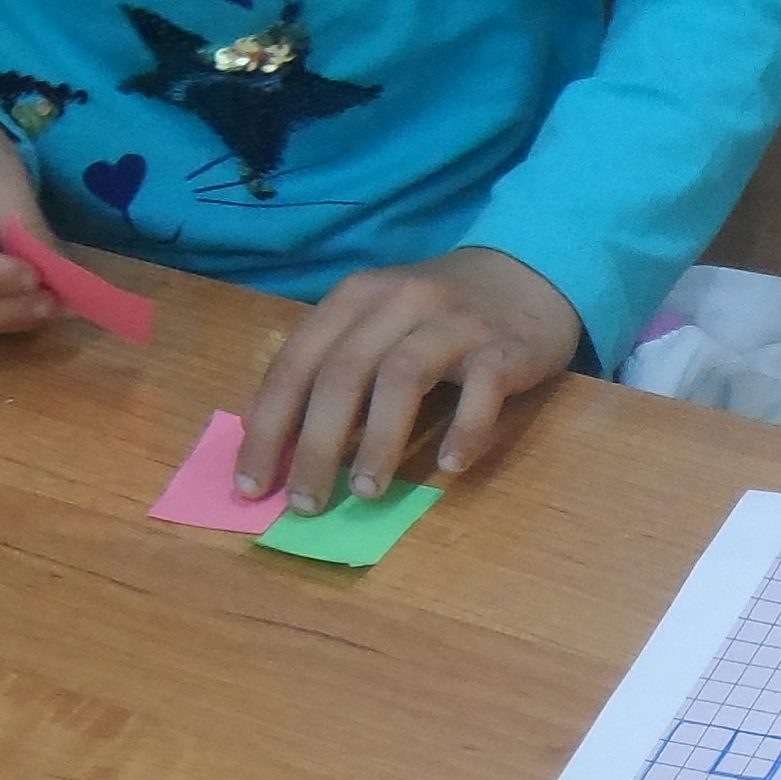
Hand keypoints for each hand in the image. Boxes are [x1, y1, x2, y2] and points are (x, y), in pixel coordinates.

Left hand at [237, 248, 581, 506]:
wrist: (528, 275)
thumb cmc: (437, 316)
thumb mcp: (378, 325)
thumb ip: (335, 370)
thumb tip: (283, 449)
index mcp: (356, 297)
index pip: (296, 363)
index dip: (269, 426)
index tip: (252, 485)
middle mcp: (399, 301)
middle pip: (344, 372)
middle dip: (316, 445)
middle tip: (304, 504)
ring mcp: (454, 321)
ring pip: (403, 376)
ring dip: (378, 441)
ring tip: (365, 493)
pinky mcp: (504, 346)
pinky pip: (481, 390)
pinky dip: (464, 431)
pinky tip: (449, 469)